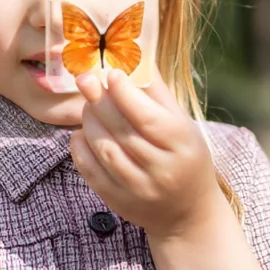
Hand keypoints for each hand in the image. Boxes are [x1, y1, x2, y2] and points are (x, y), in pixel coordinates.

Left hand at [69, 66, 224, 240]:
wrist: (188, 212)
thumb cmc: (185, 156)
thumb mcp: (182, 123)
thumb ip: (157, 93)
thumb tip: (134, 57)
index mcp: (181, 144)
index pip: (147, 117)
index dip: (125, 93)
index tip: (111, 73)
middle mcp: (161, 169)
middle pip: (122, 131)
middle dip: (99, 102)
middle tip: (86, 81)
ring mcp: (138, 189)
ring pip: (104, 150)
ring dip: (89, 123)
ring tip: (88, 107)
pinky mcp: (119, 202)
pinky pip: (91, 172)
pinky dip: (81, 149)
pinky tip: (82, 133)